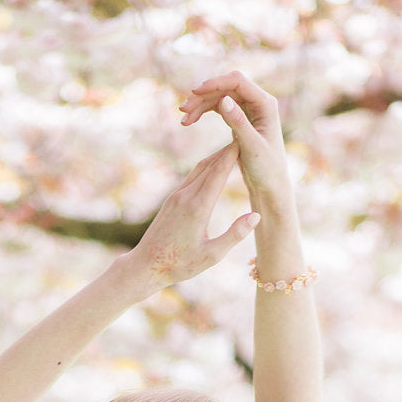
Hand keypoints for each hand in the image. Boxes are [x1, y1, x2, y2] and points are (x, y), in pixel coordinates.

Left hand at [123, 143, 258, 291]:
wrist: (145, 265)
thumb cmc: (180, 264)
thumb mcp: (211, 255)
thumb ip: (234, 235)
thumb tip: (256, 216)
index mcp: (198, 207)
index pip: (219, 171)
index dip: (234, 154)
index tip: (247, 140)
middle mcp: (186, 196)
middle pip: (211, 164)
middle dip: (228, 150)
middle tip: (246, 137)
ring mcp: (177, 196)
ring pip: (200, 168)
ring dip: (217, 157)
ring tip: (233, 148)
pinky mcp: (171, 199)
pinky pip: (191, 177)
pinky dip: (206, 168)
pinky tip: (213, 167)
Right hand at [179, 72, 291, 210]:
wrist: (270, 184)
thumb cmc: (266, 168)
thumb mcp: (251, 147)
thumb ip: (238, 123)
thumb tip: (224, 100)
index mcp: (265, 104)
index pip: (238, 83)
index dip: (215, 84)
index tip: (194, 92)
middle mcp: (258, 102)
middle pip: (226, 87)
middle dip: (203, 95)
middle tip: (183, 110)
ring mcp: (248, 109)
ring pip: (219, 97)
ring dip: (200, 104)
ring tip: (183, 118)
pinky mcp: (239, 118)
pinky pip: (218, 107)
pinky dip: (204, 112)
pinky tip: (190, 121)